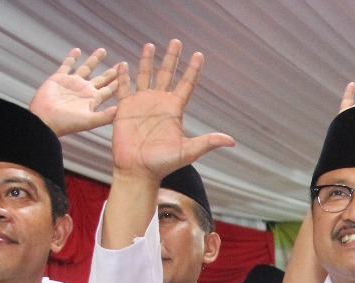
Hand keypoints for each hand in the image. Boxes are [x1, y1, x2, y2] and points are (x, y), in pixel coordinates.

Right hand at [29, 47, 124, 135]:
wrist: (45, 120)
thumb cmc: (67, 123)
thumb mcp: (90, 121)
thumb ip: (106, 116)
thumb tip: (122, 110)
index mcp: (93, 100)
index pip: (110, 90)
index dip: (119, 82)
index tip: (128, 74)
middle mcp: (84, 90)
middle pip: (102, 79)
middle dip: (111, 72)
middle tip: (122, 63)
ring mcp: (72, 84)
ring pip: (86, 68)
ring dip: (94, 60)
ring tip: (103, 50)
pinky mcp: (59, 78)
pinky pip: (66, 65)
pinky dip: (71, 58)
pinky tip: (77, 50)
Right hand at [109, 40, 234, 179]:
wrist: (138, 170)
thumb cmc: (163, 164)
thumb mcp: (187, 151)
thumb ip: (207, 142)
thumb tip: (231, 141)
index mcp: (174, 109)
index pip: (186, 84)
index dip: (192, 70)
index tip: (199, 55)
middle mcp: (159, 103)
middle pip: (167, 74)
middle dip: (171, 58)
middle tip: (176, 41)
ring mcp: (141, 103)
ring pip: (145, 76)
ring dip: (147, 61)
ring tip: (150, 45)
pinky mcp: (125, 108)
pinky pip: (124, 88)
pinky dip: (123, 76)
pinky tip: (123, 64)